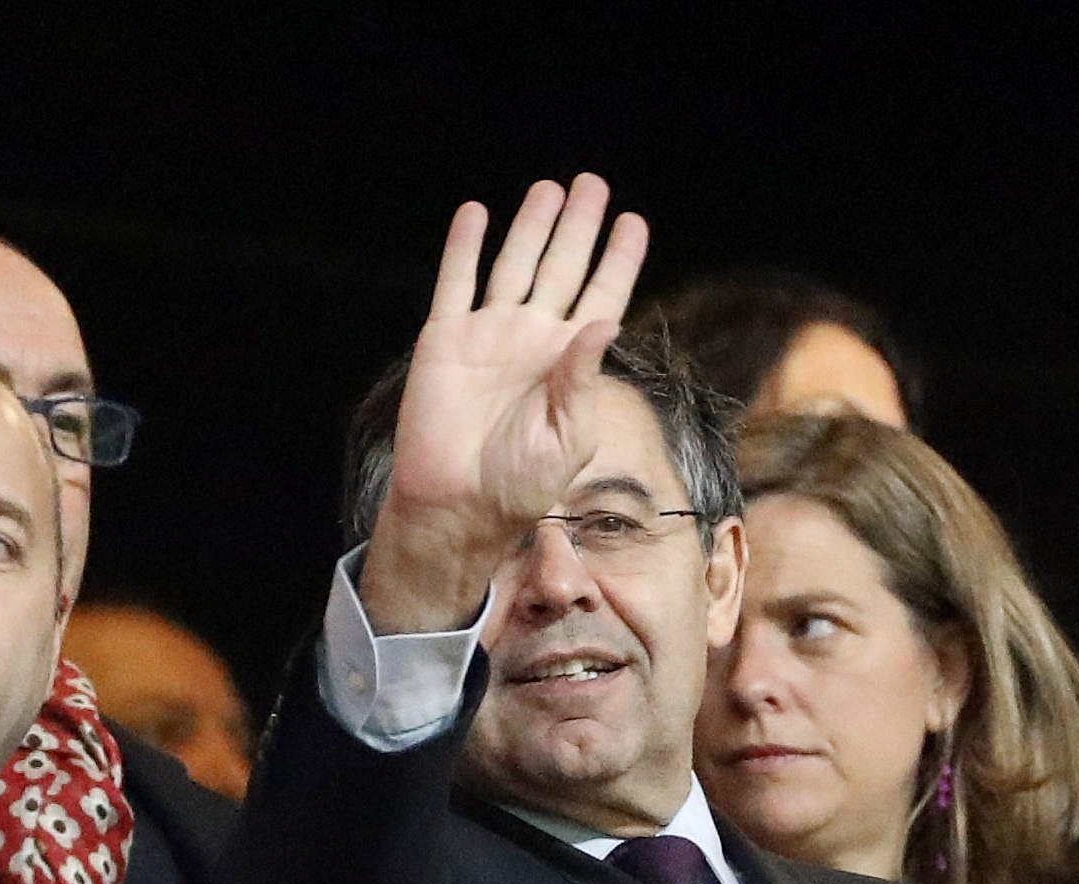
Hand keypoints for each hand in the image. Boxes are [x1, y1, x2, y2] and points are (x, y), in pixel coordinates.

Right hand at [358, 173, 649, 632]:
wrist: (457, 503)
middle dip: (577, 227)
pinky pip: (455, 282)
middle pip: (560, 268)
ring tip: (549, 188)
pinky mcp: (445, 338)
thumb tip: (603, 322)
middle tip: (593, 184)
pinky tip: (476, 214)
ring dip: (530, 226)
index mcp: (568, 363)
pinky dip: (464, 247)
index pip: (601, 298)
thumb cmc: (520, 485)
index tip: (633, 222)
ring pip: (513, 264)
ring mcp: (487, 334)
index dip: (618, 261)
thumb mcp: (567, 438)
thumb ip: (582, 380)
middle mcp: (531, 339)